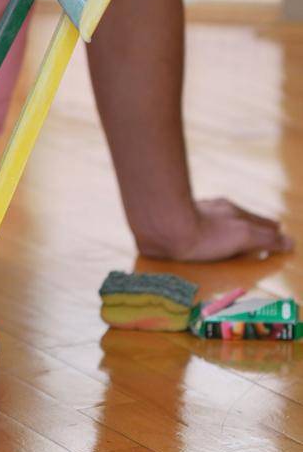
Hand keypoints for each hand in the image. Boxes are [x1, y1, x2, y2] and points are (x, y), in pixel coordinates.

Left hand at [135, 197, 293, 261]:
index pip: (257, 220)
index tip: (276, 229)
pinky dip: (201, 234)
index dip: (268, 227)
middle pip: (236, 218)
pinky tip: (196, 241)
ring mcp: (192, 215)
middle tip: (257, 234)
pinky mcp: (175, 226)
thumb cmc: (205, 234)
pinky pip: (192, 230)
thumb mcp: (243, 236)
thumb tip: (289, 241)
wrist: (163, 228)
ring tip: (228, 237)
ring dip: (223, 229)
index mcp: (231, 212)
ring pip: (214, 222)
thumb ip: (266, 238)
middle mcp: (213, 210)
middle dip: (248, 225)